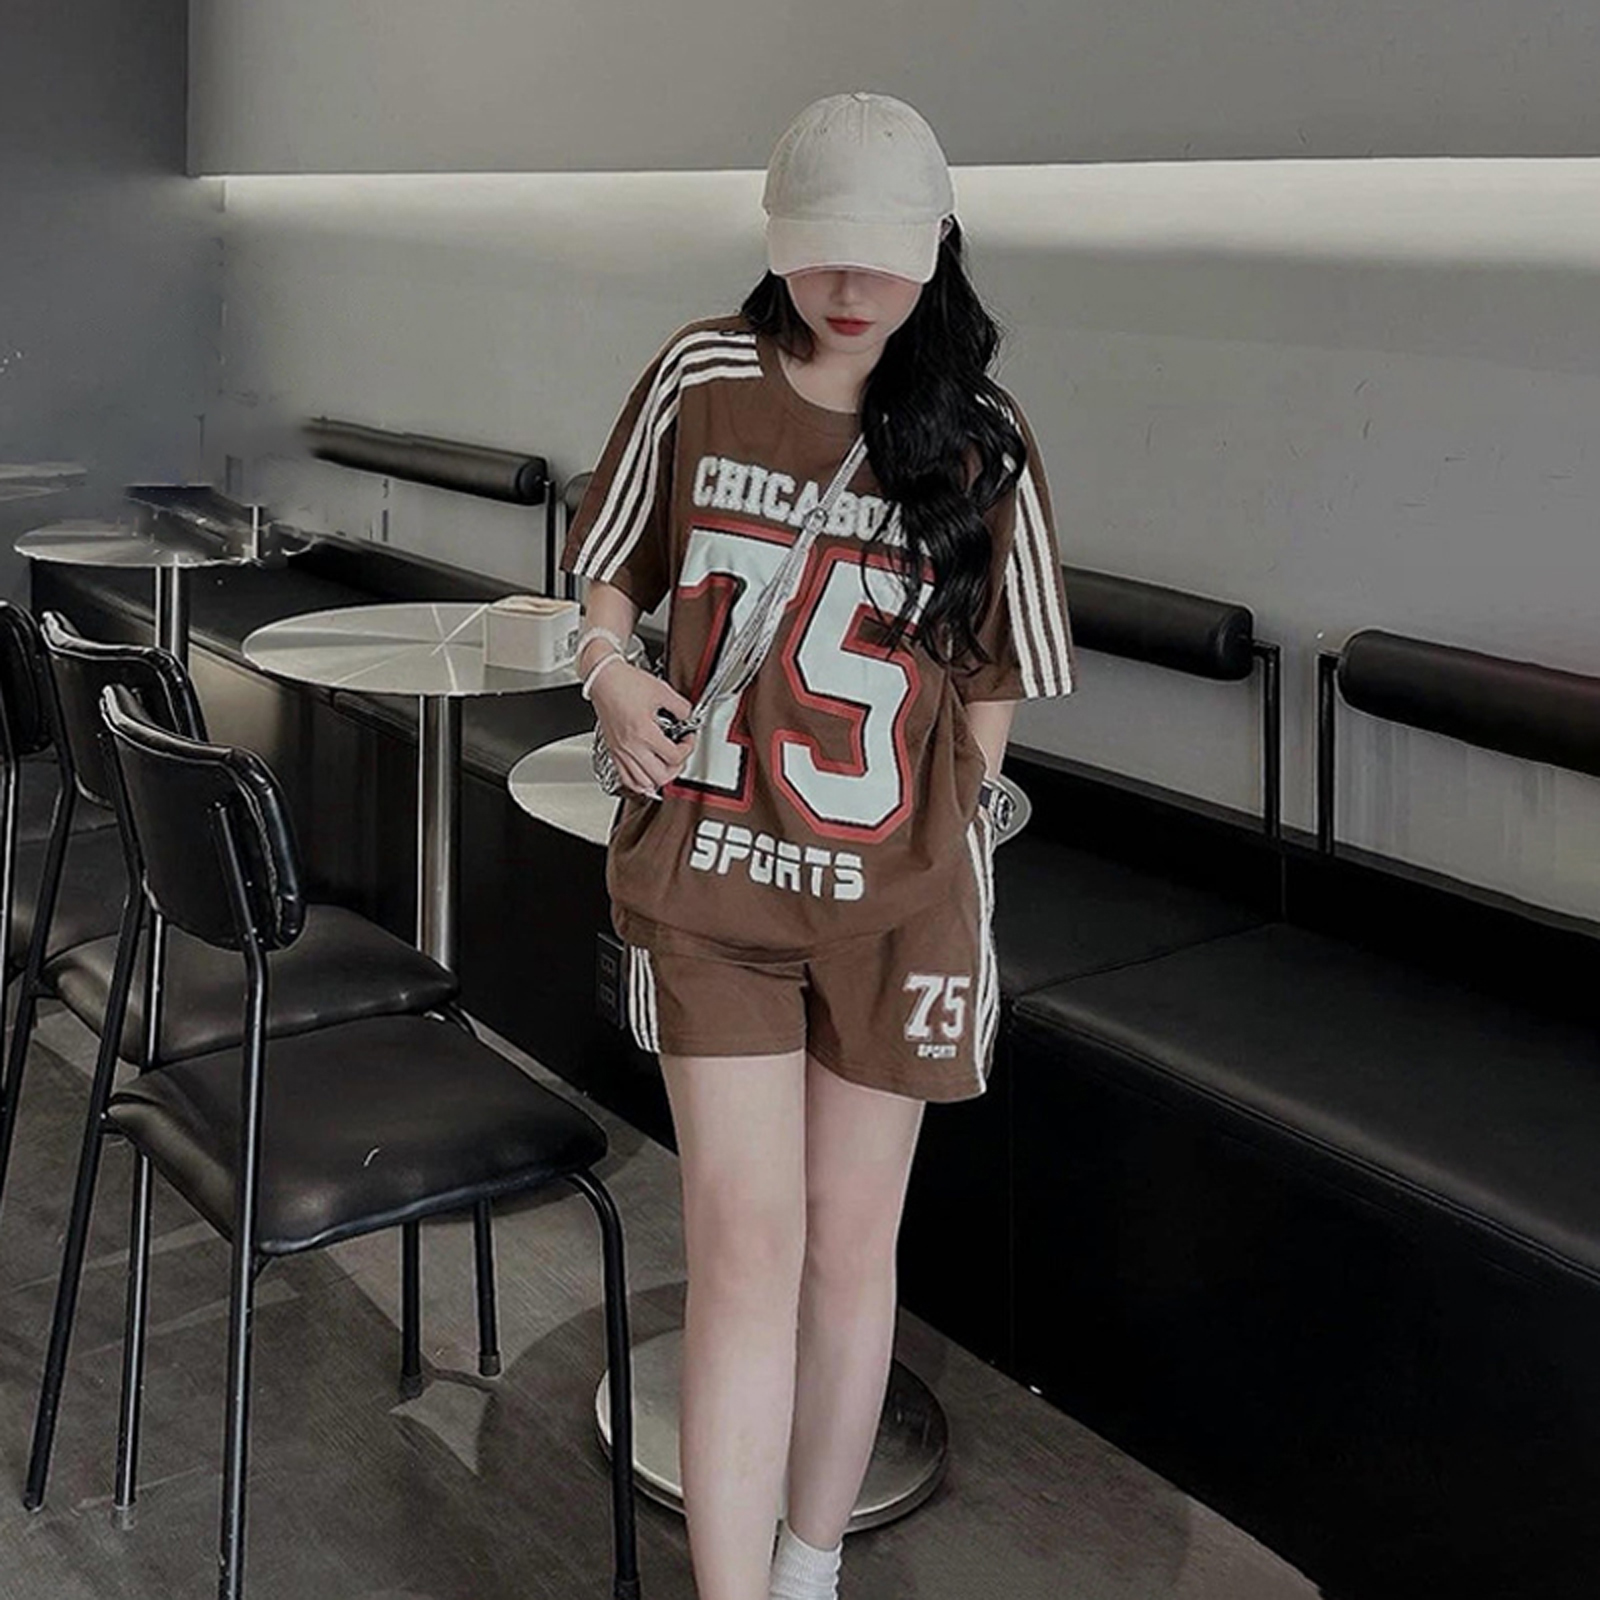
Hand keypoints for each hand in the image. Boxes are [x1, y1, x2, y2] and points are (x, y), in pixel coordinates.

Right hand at [590, 658, 696, 798]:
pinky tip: (647, 776)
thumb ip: (681, 707)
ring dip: (658, 778)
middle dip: (676, 767)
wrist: (603, 679)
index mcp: (644, 732)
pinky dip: (639, 782)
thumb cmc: (625, 683)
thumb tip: (687, 716)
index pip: (674, 756)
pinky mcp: (613, 751)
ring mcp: (620, 751)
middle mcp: (631, 746)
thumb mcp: (662, 691)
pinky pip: (626, 778)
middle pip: (660, 776)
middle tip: (679, 754)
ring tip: (665, 766)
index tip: (687, 738)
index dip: (688, 748)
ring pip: (642, 783)